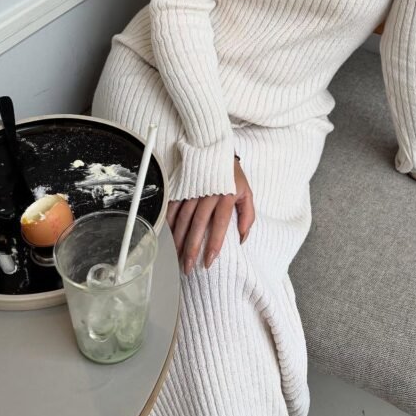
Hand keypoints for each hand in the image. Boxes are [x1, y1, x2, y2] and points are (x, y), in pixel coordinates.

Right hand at [166, 157, 254, 274]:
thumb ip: (247, 216)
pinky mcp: (182, 188)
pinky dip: (169, 223)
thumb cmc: (233, 175)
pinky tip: (168, 237)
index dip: (213, 245)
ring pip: (182, 219)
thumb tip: (243, 239)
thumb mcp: (247, 192)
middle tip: (187, 266)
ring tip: (177, 257)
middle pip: (197, 225)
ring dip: (179, 240)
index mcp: (225, 197)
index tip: (208, 261)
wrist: (215, 149)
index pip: (219, 225)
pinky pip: (173, 208)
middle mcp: (207, 195)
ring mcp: (192, 191)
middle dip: (191, 248)